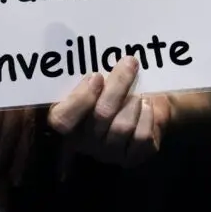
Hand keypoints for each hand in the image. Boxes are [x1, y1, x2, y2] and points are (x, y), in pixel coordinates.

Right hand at [46, 55, 171, 170]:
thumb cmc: (113, 89)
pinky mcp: (131, 158)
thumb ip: (92, 75)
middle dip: (118, 85)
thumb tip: (93, 53)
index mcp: (68, 122)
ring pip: (122, 126)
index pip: (63, 120)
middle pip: (100, 115)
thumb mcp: (98, 80)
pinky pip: (141, 137)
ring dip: (133, 102)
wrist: (144, 104)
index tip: (97, 76)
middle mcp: (84, 142)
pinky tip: (146, 106)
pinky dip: (147, 117)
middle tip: (130, 62)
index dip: (80, 98)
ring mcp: (108, 153)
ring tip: (138, 92)